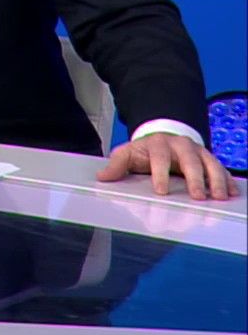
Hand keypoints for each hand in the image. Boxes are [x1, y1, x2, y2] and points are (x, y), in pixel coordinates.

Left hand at [96, 133, 239, 200]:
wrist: (161, 137)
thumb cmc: (144, 150)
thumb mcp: (127, 154)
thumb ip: (116, 165)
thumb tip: (102, 176)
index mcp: (158, 144)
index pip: (159, 157)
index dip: (160, 173)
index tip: (161, 190)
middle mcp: (180, 145)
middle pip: (190, 160)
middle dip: (195, 178)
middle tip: (197, 196)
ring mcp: (197, 151)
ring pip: (210, 163)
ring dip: (216, 180)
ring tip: (219, 197)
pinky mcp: (208, 158)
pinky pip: (221, 168)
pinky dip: (227, 180)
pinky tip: (233, 193)